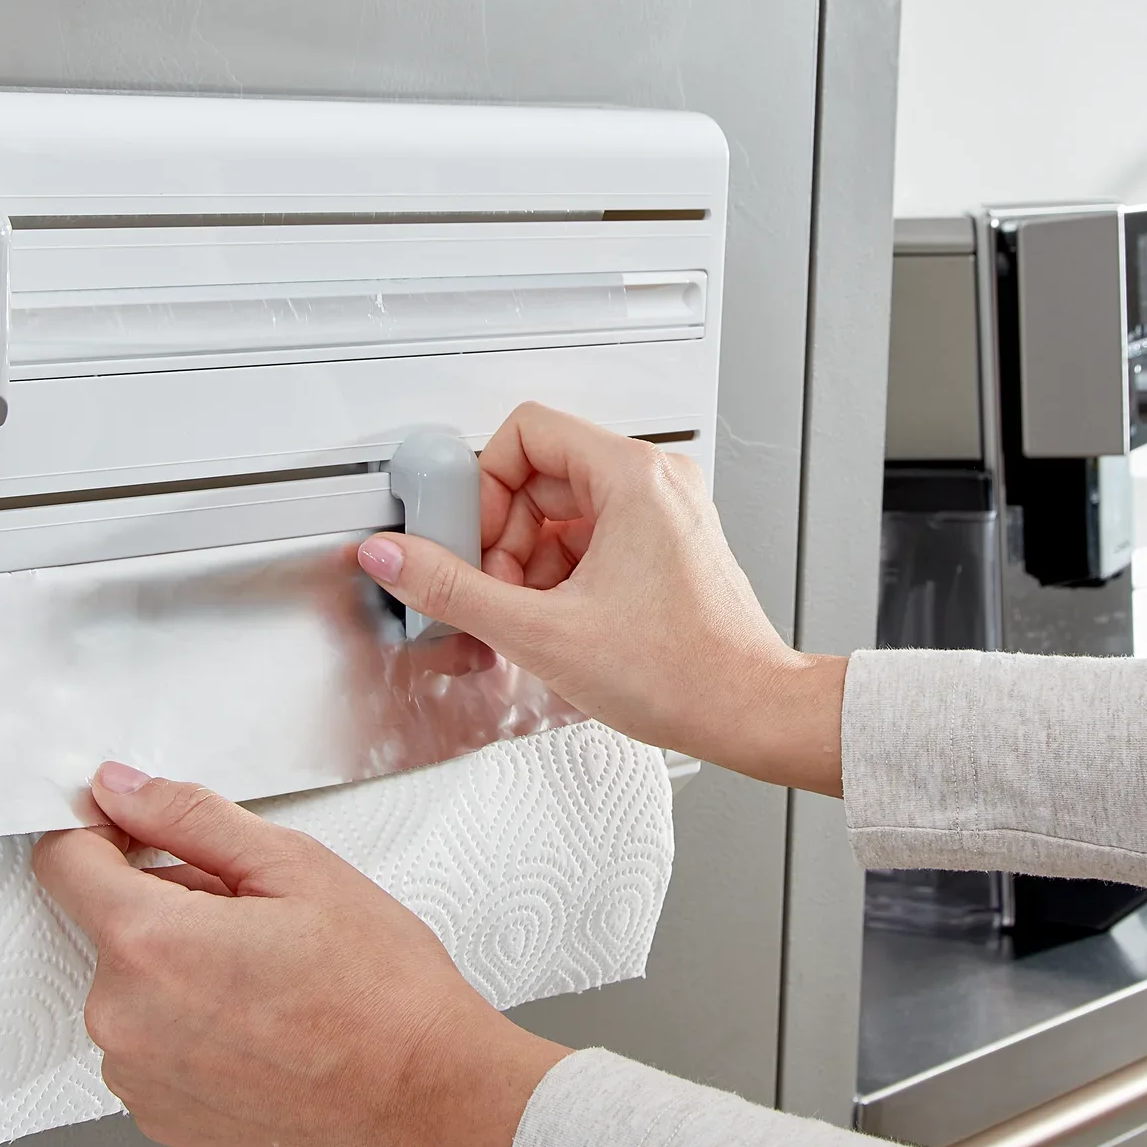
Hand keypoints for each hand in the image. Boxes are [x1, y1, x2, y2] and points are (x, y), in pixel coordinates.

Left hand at [32, 763, 570, 1146]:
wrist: (428, 1104)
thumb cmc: (381, 992)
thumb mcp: (295, 866)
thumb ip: (189, 817)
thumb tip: (120, 789)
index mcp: (147, 943)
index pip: (64, 861)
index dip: (102, 830)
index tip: (143, 830)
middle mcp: (122, 1020)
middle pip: (107, 924)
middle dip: (166, 903)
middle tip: (254, 918)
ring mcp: (136, 1079)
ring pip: (131, 985)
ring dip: (178, 968)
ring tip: (267, 980)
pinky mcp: (159, 1118)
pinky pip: (149, 1043)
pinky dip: (189, 1025)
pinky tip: (260, 1027)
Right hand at [357, 403, 845, 795]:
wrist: (750, 713)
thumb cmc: (682, 673)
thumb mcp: (540, 631)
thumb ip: (454, 589)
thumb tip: (396, 558)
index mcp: (632, 476)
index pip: (524, 433)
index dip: (484, 487)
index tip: (475, 543)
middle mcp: (654, 482)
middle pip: (539, 473)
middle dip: (504, 536)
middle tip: (497, 589)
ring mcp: (664, 513)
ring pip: (561, 510)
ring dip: (528, 560)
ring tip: (532, 615)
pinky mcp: (666, 546)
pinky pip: (589, 537)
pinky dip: (560, 575)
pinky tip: (558, 622)